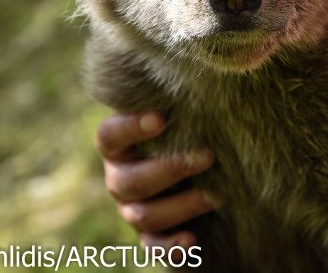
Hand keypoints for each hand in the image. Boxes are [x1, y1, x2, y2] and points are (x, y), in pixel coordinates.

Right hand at [96, 112, 215, 247]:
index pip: (110, 136)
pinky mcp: (150, 236)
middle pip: (130, 181)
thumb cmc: (185, 132)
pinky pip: (153, 247)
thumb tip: (208, 80)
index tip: (161, 118)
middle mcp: (119, 178)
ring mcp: (132, 210)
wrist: (195, 173)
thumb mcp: (178, 117)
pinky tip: (192, 239)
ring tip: (217, 195)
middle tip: (208, 156)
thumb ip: (181, 104)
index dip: (131, 128)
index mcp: (119, 146)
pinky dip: (171, 246)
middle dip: (170, 169)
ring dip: (181, 205)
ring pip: (143, 215)